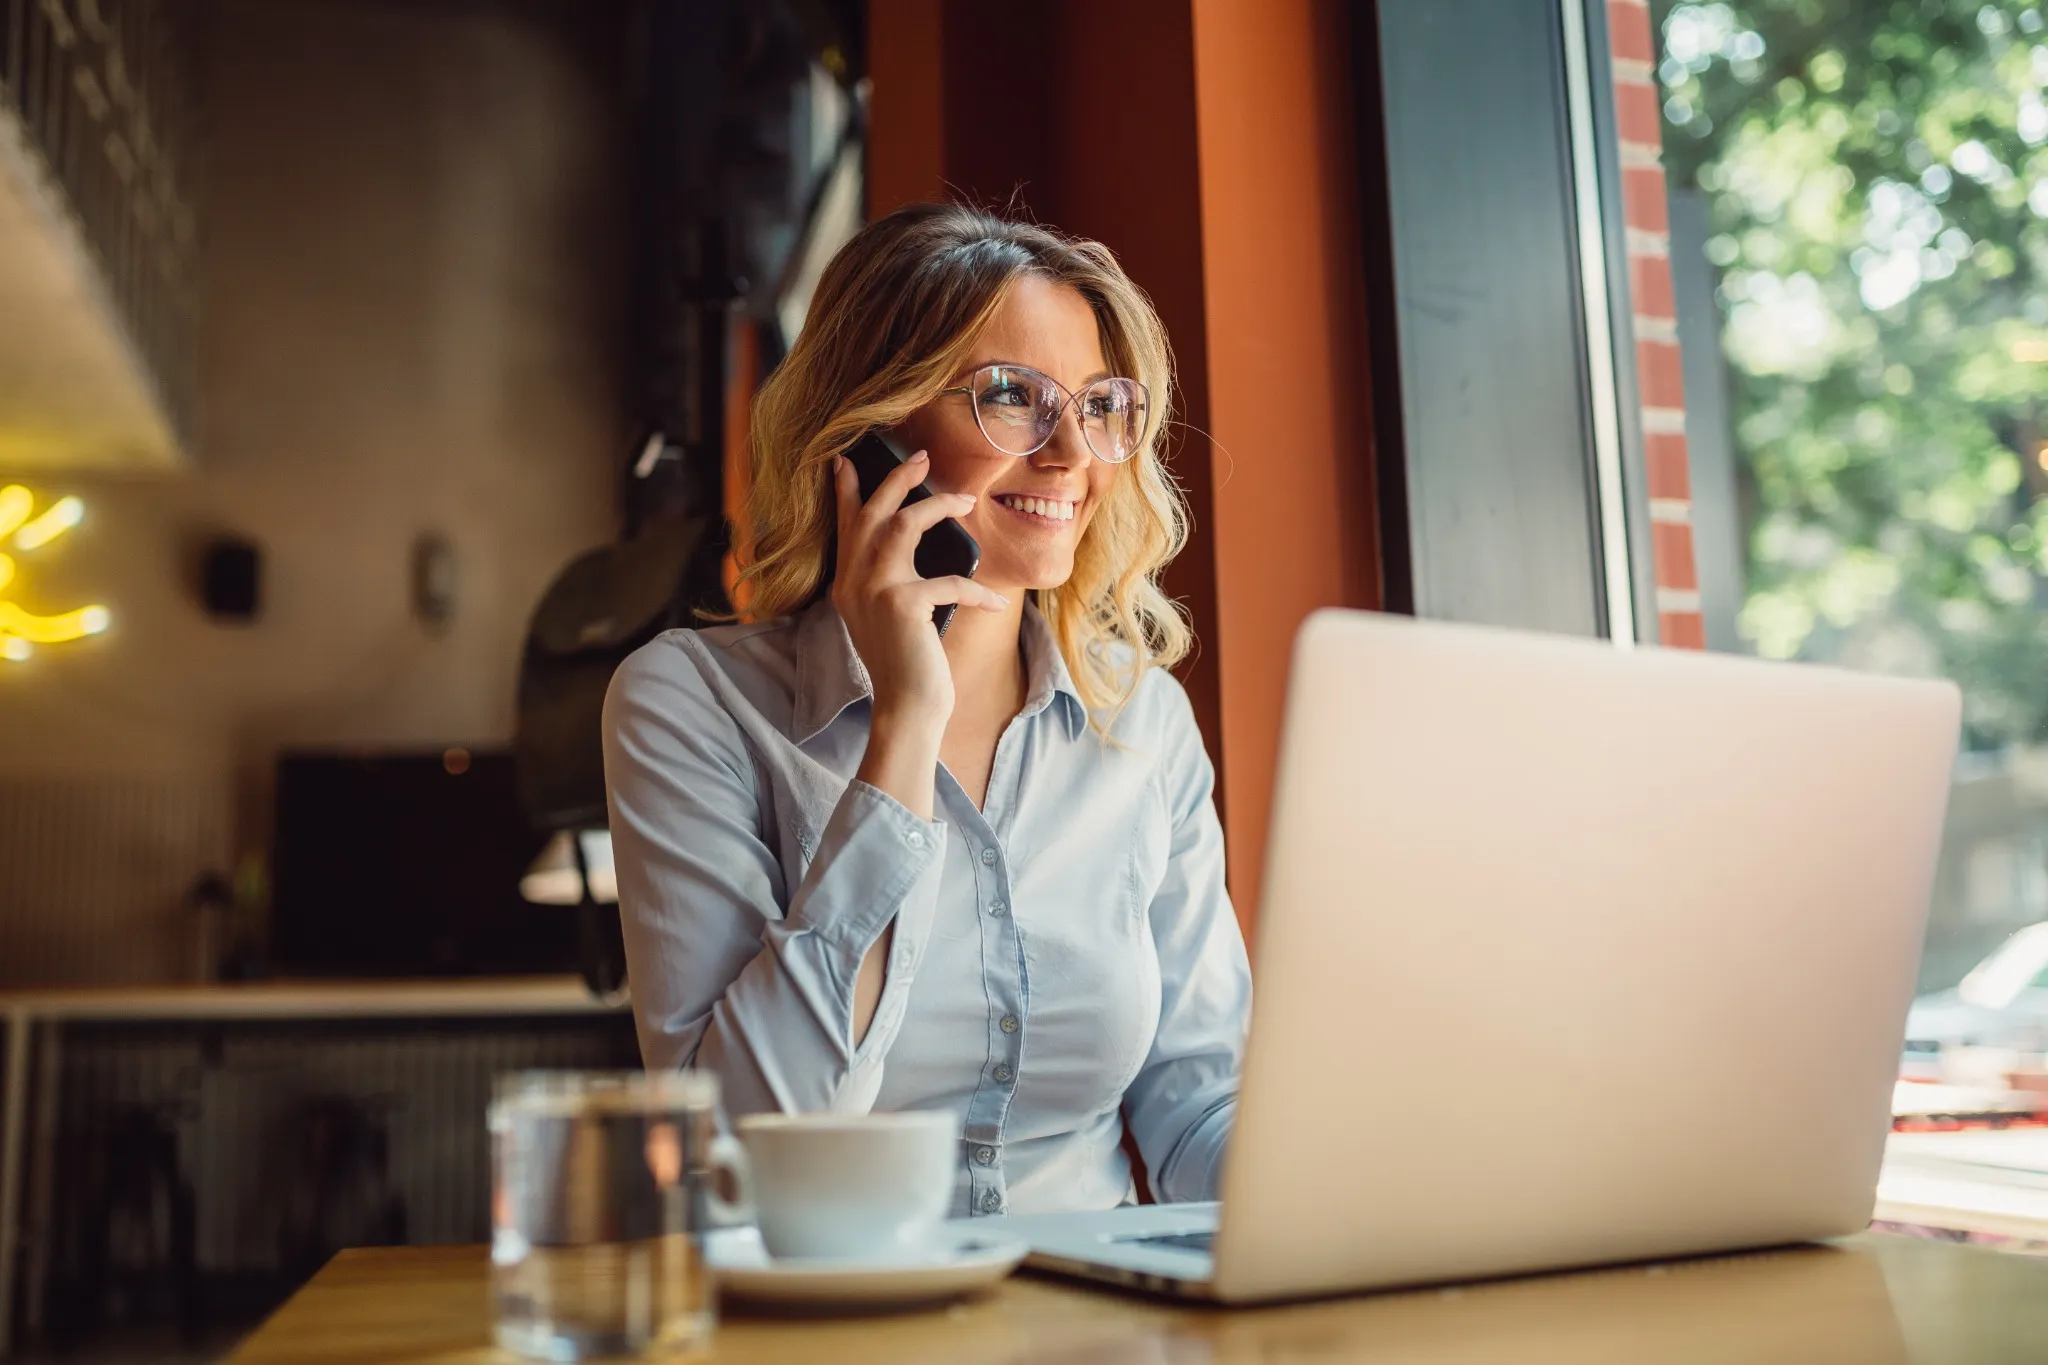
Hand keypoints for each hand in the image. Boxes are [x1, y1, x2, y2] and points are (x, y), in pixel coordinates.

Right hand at [830, 448, 1007, 736]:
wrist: (906, 708)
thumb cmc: (907, 663)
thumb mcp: (889, 616)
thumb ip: (890, 582)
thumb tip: (909, 544)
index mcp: (847, 583)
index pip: (845, 526)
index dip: (847, 491)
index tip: (847, 460)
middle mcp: (854, 582)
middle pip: (872, 512)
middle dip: (898, 479)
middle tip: (922, 457)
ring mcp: (875, 591)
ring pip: (903, 526)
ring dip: (938, 508)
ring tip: (965, 502)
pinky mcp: (903, 605)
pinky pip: (948, 581)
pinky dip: (977, 591)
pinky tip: (996, 602)